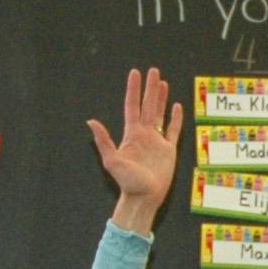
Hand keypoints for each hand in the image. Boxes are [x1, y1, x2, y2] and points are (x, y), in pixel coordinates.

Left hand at [89, 68, 184, 231]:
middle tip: (153, 70)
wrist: (144, 198)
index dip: (134, 90)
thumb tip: (91, 121)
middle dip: (149, 88)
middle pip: (148, 106)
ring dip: (161, 99)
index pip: (133, 106)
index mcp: (131, 134)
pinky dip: (176, 119)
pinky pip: (173, 131)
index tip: (135, 73)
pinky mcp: (169, 150)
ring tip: (163, 83)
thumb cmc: (127, 182)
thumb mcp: (112, 161)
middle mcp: (144, 134)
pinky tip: (176, 106)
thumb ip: (103, 141)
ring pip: (160, 114)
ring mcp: (157, 141)